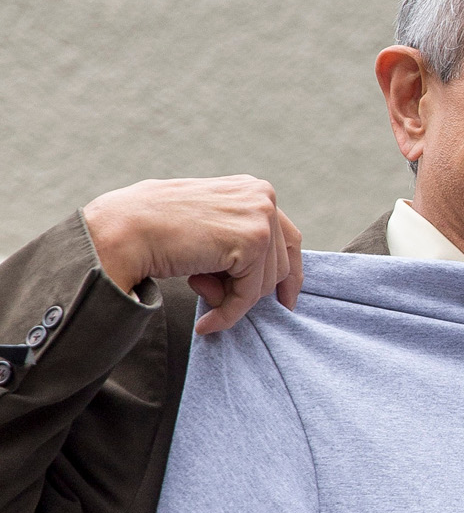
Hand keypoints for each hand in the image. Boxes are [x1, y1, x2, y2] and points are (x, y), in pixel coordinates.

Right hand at [83, 176, 302, 334]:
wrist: (124, 230)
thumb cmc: (155, 229)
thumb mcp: (208, 223)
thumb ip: (237, 236)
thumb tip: (267, 277)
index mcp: (254, 189)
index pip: (289, 238)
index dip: (290, 274)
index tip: (286, 300)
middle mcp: (264, 197)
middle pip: (279, 265)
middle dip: (246, 289)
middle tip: (206, 289)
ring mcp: (261, 217)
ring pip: (265, 283)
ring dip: (231, 299)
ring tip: (196, 287)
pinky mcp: (253, 241)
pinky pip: (249, 295)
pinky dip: (228, 314)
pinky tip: (207, 323)